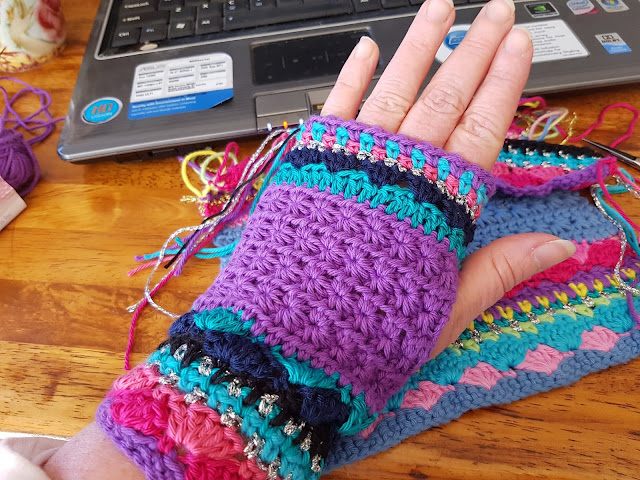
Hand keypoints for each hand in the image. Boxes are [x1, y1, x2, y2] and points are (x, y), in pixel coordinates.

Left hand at [321, 0, 575, 356]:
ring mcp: (351, 166)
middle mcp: (395, 176)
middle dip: (473, 50)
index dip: (503, 85)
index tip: (517, 45)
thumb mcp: (445, 312)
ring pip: (393, 92)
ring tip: (440, 6)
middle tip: (495, 9)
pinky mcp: (309, 168)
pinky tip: (366, 47)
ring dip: (418, 46)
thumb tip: (558, 247)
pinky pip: (333, 111)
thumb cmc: (364, 333)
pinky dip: (350, 77)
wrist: (286, 345)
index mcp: (435, 208)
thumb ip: (499, 270)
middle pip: (444, 99)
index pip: (481, 130)